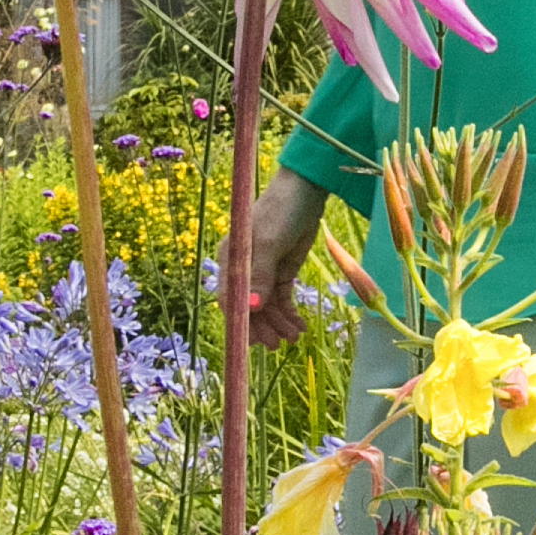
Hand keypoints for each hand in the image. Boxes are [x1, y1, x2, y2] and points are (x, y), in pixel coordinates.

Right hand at [224, 178, 327, 347]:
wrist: (306, 191)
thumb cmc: (280, 211)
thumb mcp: (269, 242)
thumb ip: (260, 275)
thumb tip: (252, 307)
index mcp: (231, 260)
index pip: (230, 299)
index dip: (241, 322)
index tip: (255, 340)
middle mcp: (243, 270)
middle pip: (249, 307)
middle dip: (263, 327)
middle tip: (279, 343)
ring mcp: (262, 272)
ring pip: (266, 308)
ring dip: (278, 324)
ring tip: (295, 336)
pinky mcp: (280, 272)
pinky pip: (280, 300)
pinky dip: (288, 315)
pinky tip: (299, 325)